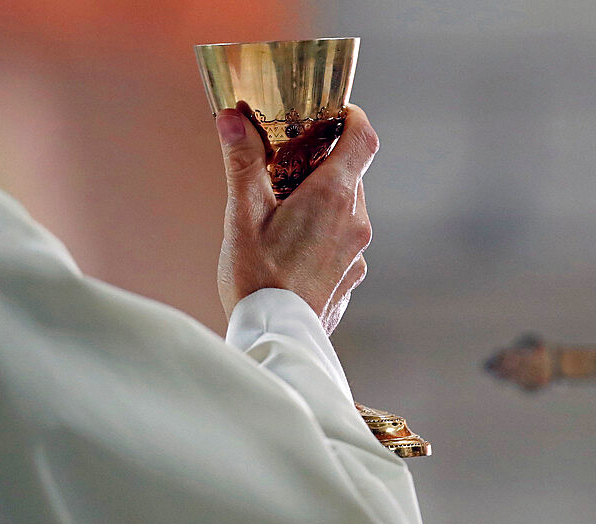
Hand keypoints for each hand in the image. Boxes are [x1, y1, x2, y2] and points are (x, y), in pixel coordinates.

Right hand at [215, 102, 377, 333]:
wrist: (276, 339)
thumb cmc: (257, 278)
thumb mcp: (242, 215)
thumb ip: (242, 163)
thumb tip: (232, 118)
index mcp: (332, 196)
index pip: (363, 139)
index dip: (353, 118)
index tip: (335, 112)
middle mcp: (355, 221)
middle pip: (352, 173)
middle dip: (324, 161)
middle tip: (287, 163)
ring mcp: (358, 252)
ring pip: (348, 208)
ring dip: (323, 199)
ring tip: (284, 210)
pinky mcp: (352, 277)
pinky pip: (345, 240)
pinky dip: (326, 232)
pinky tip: (293, 248)